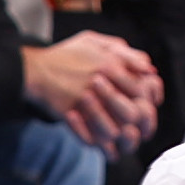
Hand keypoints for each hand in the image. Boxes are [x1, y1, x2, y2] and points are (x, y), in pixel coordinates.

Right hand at [26, 29, 160, 151]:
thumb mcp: (96, 42)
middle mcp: (99, 82)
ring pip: (113, 131)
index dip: (147, 102)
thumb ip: (125, 52)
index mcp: (110, 64)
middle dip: (134, 122)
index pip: (143, 90)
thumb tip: (150, 68)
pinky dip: (95, 142)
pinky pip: (90, 139)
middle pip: (132, 114)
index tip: (141, 105)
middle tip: (130, 124)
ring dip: (115, 134)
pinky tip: (95, 138)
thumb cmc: (67, 55)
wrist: (34, 69)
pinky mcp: (69, 114)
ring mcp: (83, 100)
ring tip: (113, 132)